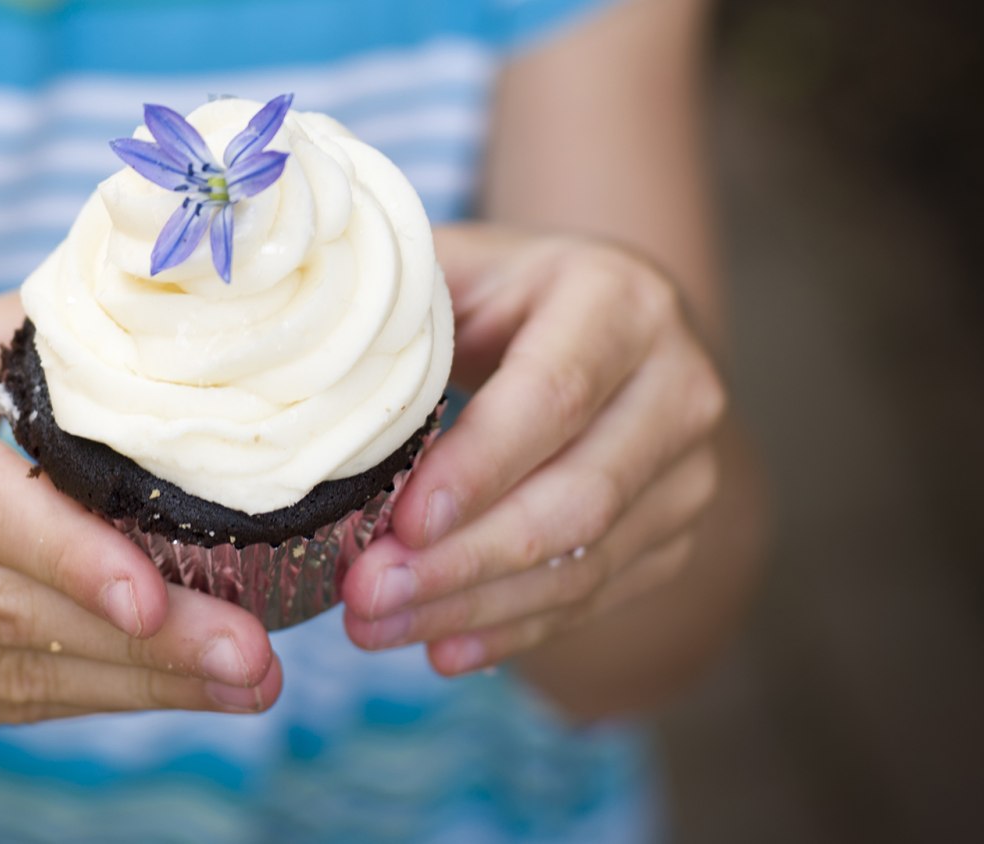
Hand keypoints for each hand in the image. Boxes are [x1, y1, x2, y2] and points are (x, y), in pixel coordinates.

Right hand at [0, 295, 278, 737]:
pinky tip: (170, 685)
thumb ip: (36, 338)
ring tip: (242, 680)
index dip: (66, 553)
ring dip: (137, 686)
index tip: (159, 596)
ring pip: (9, 675)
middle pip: (1, 607)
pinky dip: (93, 697)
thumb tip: (179, 327)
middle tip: (252, 656)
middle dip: (141, 644)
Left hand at [342, 226, 725, 674]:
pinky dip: (511, 629)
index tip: (404, 523)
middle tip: (367, 594)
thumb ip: (395, 304)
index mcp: (618, 302)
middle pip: (579, 495)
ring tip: (378, 626)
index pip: (554, 395)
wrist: (602, 327)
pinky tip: (440, 648)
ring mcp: (687, 468)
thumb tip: (296, 353)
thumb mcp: (456, 270)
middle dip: (464, 559)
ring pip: (587, 559)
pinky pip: (594, 597)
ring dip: (475, 606)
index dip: (481, 466)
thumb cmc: (500, 294)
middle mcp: (676, 385)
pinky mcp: (674, 531)